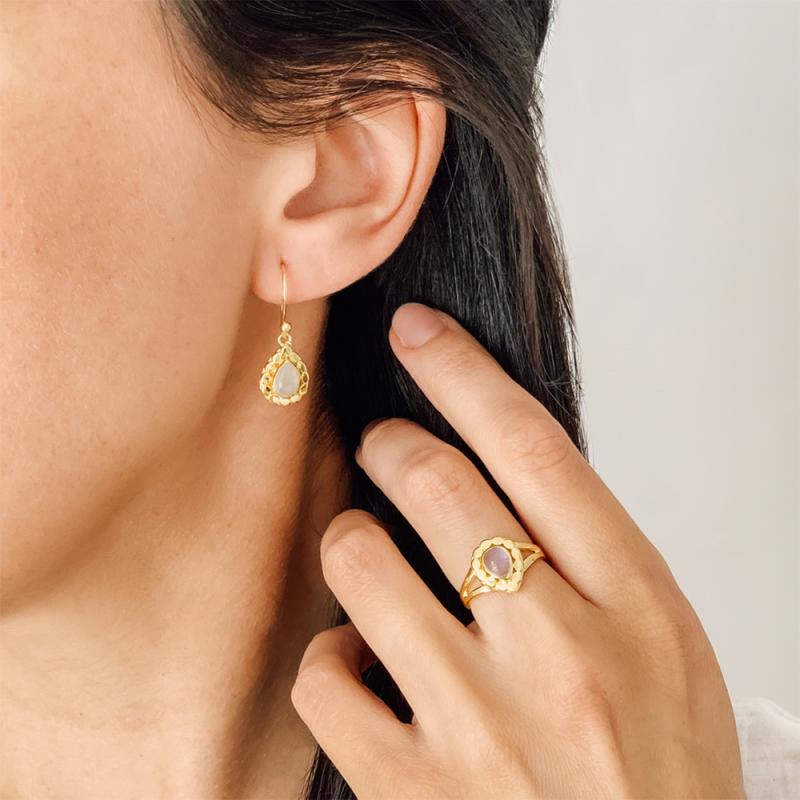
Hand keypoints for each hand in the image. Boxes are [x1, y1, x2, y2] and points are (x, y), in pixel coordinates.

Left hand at [291, 303, 744, 798]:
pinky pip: (322, 676)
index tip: (418, 332)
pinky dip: (330, 660)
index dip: (464, 372)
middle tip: (385, 449)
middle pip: (436, 484)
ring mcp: (481, 721)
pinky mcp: (412, 788)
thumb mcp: (661, 646)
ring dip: (353, 544)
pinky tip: (362, 672)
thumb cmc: (658, 773)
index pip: (533, 447)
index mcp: (634, 602)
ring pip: (360, 562)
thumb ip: (588, 557)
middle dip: (391, 446)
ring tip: (372, 565)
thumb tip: (497, 470)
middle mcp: (558, 650)